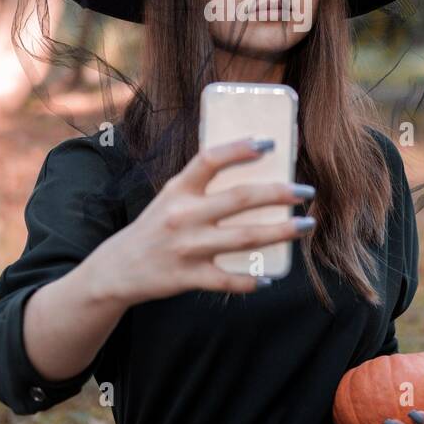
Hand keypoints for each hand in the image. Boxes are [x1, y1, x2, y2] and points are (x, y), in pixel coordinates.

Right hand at [101, 136, 315, 304]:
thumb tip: (251, 170)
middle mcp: (183, 215)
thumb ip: (201, 186)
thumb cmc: (154, 227)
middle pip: (239, 198)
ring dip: (280, 232)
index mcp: (177, 189)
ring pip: (243, 237)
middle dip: (278, 193)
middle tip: (306, 191)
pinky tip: (270, 277)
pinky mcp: (187, 277)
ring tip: (306, 225)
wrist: (117, 269)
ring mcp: (186, 247)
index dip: (239, 149)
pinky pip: (228, 279)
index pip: (210, 159)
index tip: (269, 144)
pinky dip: (251, 280)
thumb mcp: (170, 197)